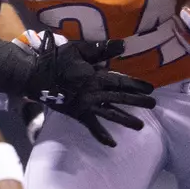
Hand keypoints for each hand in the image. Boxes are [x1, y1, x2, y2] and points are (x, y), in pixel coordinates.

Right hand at [24, 34, 155, 147]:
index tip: (150, 88)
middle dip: (137, 102)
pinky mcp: (77, 114)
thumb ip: (101, 49)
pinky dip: (101, 135)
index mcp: (95, 76)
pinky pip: (91, 126)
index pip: (120, 81)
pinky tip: (112, 143)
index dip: (136, 85)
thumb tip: (123, 45)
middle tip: (154, 105)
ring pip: (110, 113)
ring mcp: (86, 105)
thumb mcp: (79, 49)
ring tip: (140, 126)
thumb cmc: (57, 59)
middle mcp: (93, 93)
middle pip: (119, 98)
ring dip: (125, 120)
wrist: (35, 75)